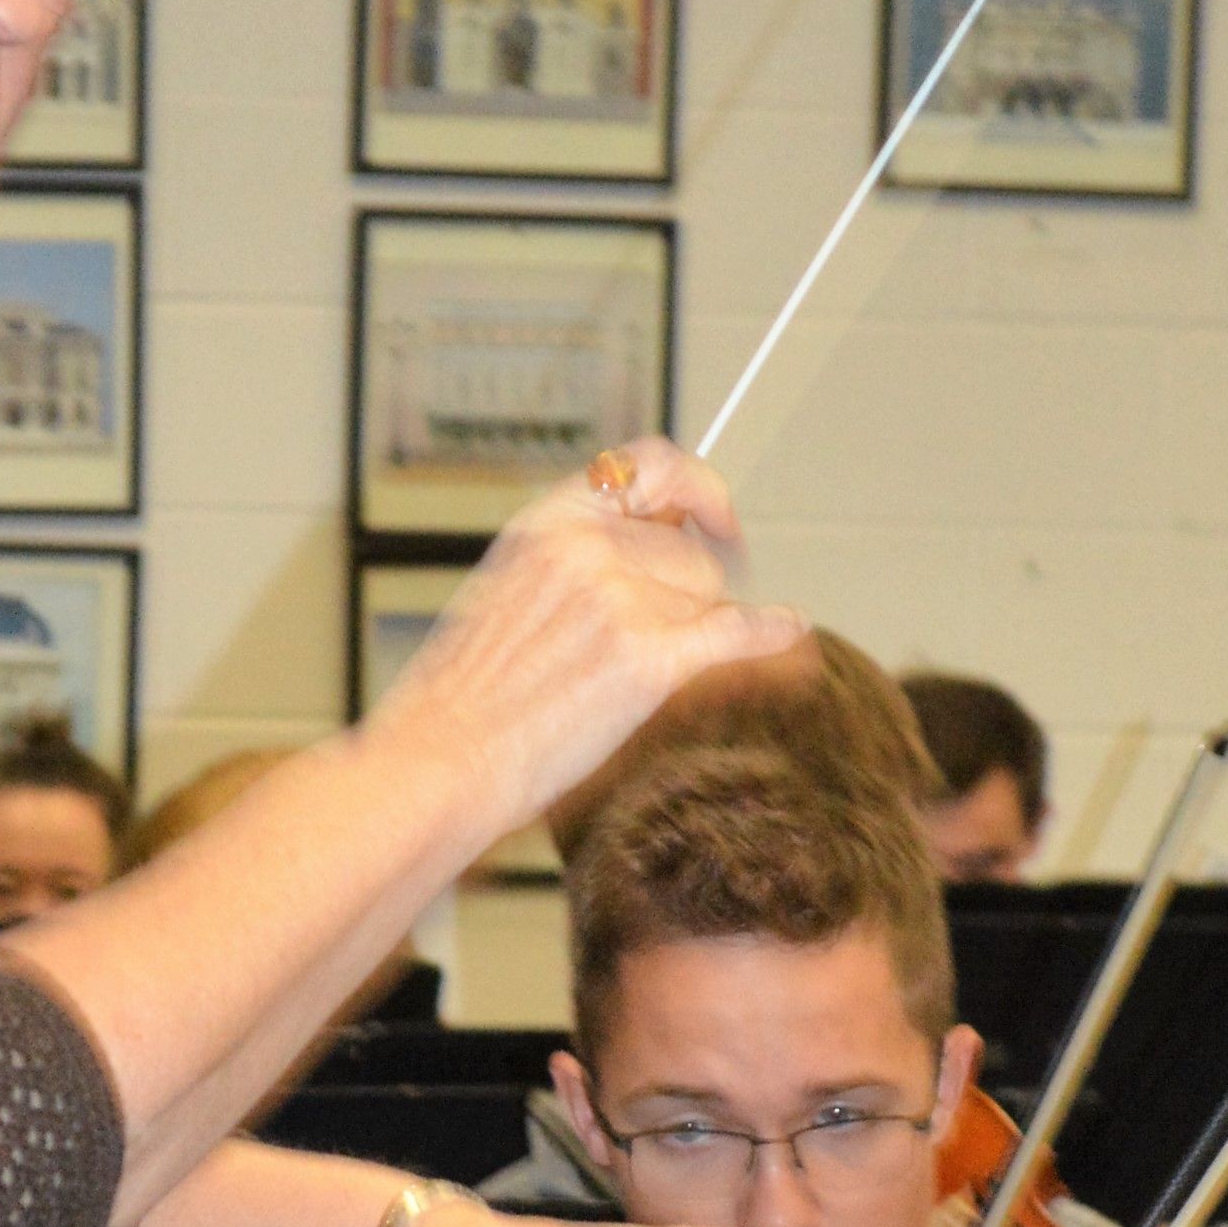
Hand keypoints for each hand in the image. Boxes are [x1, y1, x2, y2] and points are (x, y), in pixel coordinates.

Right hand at [366, 441, 805, 849]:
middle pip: (690, 551)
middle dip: (692, 593)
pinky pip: (734, 631)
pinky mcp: (647, 659)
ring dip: (691, 636)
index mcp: (546, 525)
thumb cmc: (462, 699)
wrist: (437, 761)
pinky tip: (790, 633)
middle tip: (677, 632)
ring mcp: (619, 600)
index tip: (715, 515)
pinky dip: (770, 635)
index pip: (648, 466)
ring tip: (635, 682)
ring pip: (706, 598)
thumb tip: (648, 552)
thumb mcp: (503, 594)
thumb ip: (572, 563)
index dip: (696, 486)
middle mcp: (586, 548)